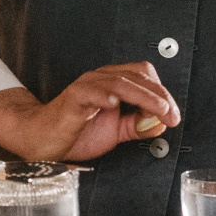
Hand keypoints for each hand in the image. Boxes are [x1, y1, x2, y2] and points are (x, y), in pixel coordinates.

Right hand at [0, 64, 180, 161]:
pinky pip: (90, 92)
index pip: (145, 77)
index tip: (173, 115)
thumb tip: (161, 123)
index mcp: (113, 83)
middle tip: (172, 116)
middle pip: (138, 76)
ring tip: (158, 111)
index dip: (162, 93)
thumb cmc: (76, 132)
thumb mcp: (116, 132)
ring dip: (144, 97)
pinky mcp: (73, 99)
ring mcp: (87, 87)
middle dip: (160, 97)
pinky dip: (105, 96)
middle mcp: (101, 79)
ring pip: (121, 82)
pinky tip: (115, 103)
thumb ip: (138, 126)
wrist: (42, 139)